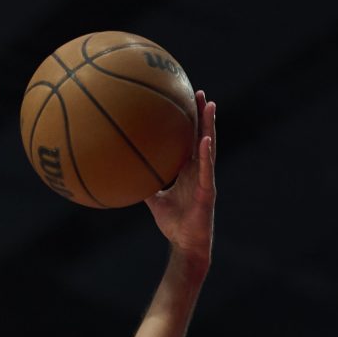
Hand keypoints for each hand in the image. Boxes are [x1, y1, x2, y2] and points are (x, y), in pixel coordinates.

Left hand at [146, 91, 215, 265]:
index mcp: (188, 171)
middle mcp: (198, 170)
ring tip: (210, 105)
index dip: (190, 122)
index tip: (187, 100)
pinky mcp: (208, 189)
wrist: (185, 244)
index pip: (190, 141)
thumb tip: (127, 174)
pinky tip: (205, 139)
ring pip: (209, 146)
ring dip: (210, 125)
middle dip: (202, 115)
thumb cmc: (173, 224)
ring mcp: (205, 178)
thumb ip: (145, 185)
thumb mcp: (154, 201)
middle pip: (202, 136)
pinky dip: (207, 153)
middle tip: (199, 92)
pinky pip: (207, 168)